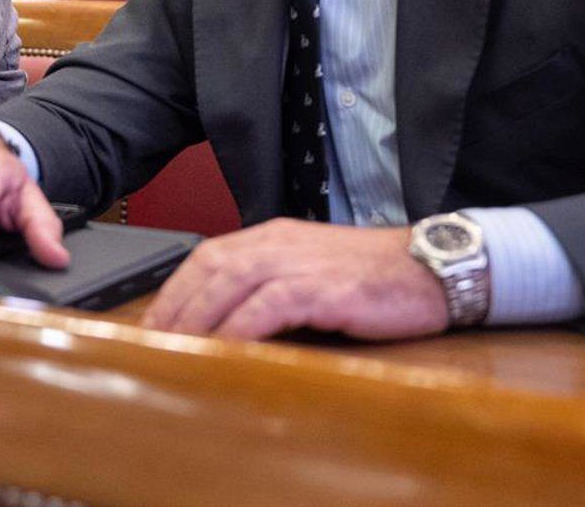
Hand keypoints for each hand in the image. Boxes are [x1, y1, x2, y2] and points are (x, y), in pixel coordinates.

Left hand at [140, 219, 446, 340]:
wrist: (433, 267)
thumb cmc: (375, 276)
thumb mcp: (313, 271)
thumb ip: (272, 286)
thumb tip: (228, 320)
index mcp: (273, 236)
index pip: (208, 256)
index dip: (175, 288)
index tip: (153, 321)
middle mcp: (280, 242)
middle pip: (209, 268)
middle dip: (174, 306)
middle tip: (151, 341)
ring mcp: (300, 262)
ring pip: (229, 283)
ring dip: (197, 318)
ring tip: (175, 349)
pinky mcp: (323, 288)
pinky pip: (267, 307)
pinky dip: (238, 328)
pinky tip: (223, 349)